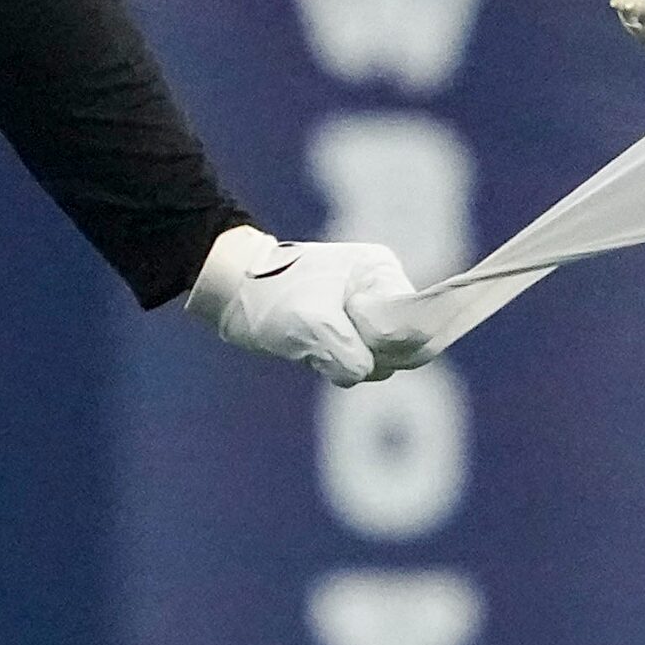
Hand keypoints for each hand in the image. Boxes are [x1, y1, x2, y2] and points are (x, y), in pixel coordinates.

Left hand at [186, 226, 437, 386]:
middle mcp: (381, 290)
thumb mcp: (312, 326)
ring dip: (348, 362)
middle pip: (402, 344)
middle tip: (328, 346)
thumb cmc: (271, 296)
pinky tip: (312, 353)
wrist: (232, 291)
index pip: (412, 320)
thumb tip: (365, 372)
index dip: (390, 342)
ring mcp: (365, 312)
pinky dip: (337, 365)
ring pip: (380, 359)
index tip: (359, 346)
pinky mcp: (347, 332)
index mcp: (380, 271)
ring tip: (314, 346)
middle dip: (367, 354)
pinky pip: (359, 362)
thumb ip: (350, 354)